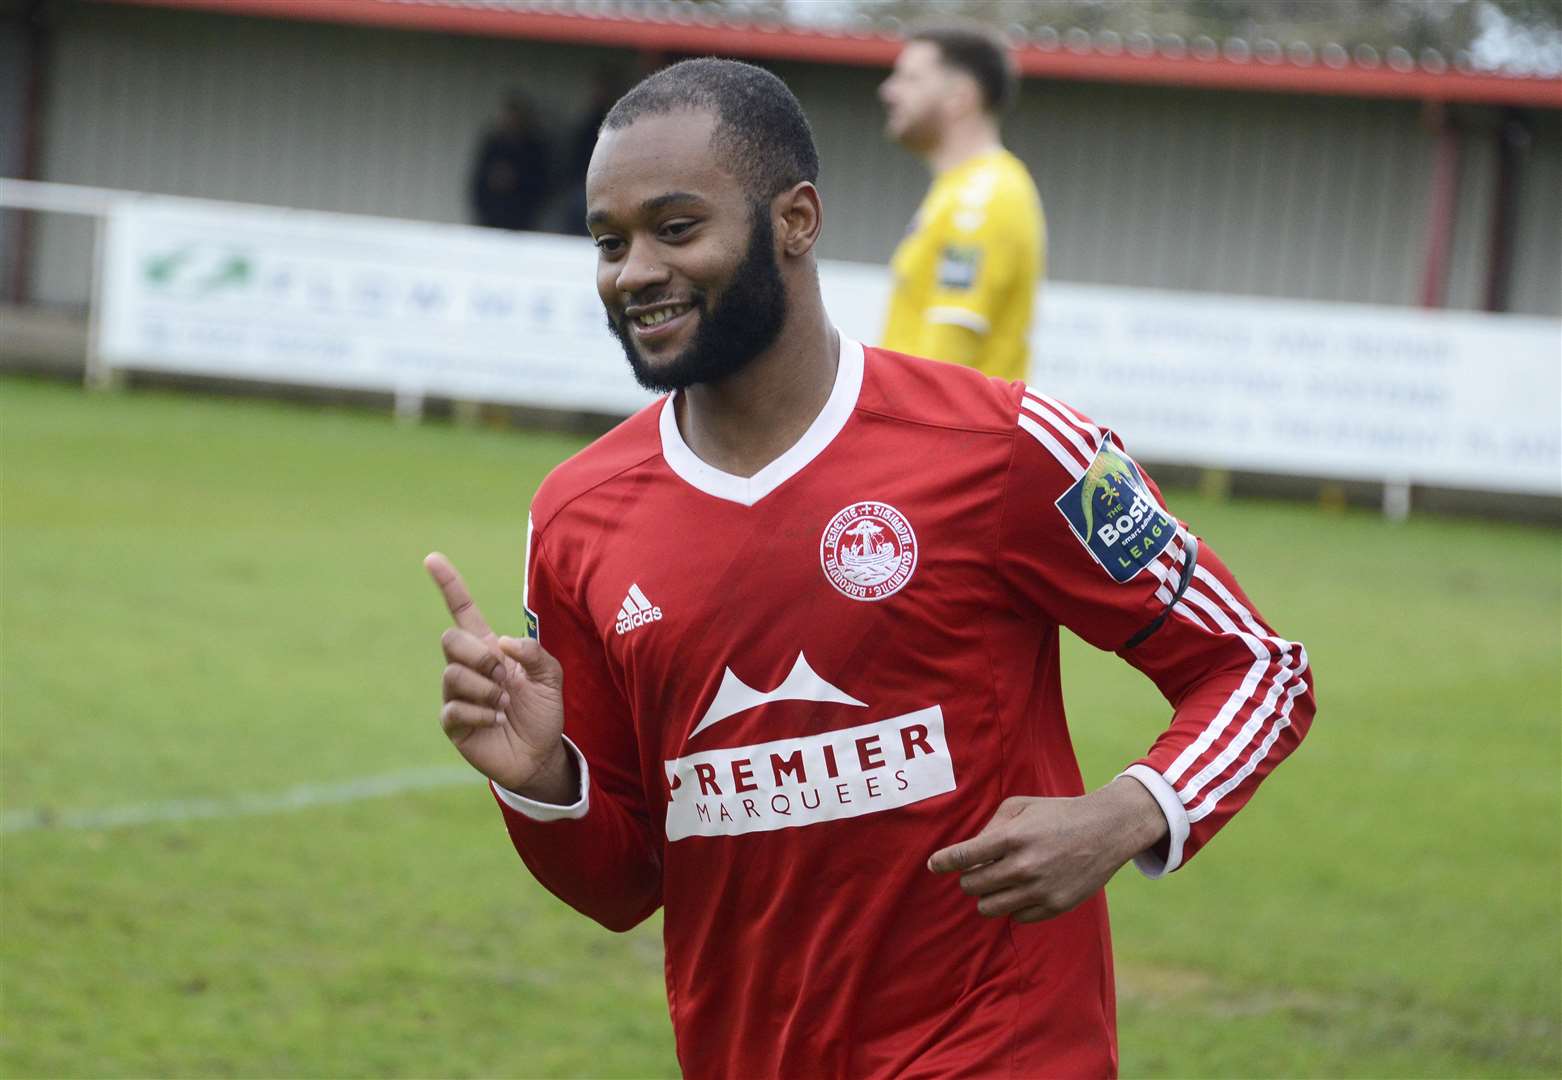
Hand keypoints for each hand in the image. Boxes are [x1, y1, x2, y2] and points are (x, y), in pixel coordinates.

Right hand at [425, 552, 573, 800]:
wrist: (540, 754)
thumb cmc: (542, 711)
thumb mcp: (551, 676)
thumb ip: (533, 652)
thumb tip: (500, 643)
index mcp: (489, 648)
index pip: (462, 610)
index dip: (449, 584)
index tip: (432, 558)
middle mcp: (467, 667)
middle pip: (449, 638)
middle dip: (480, 655)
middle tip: (504, 678)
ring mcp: (456, 694)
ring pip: (453, 674)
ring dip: (487, 690)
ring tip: (504, 706)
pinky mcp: (452, 722)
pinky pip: (455, 708)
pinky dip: (482, 714)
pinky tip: (496, 723)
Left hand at [927, 778, 1166, 922]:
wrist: (1105, 830)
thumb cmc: (1056, 814)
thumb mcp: (1020, 806)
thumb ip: (990, 826)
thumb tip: (968, 851)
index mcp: (1011, 838)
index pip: (964, 857)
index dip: (943, 862)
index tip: (934, 865)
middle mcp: (1023, 867)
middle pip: (972, 886)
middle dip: (968, 878)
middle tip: (976, 871)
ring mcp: (1039, 890)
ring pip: (989, 908)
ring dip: (986, 896)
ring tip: (995, 883)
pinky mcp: (1054, 906)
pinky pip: (1016, 917)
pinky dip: (1013, 906)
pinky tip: (1022, 890)